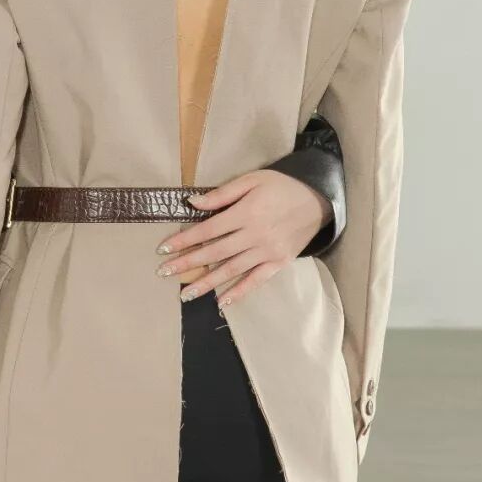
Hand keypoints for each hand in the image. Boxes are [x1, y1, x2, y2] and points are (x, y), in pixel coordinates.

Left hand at [156, 169, 331, 304]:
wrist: (319, 199)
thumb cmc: (281, 185)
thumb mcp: (252, 180)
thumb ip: (222, 194)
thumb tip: (192, 203)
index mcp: (246, 213)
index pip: (207, 230)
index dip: (184, 240)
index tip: (163, 249)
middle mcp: (255, 235)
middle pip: (214, 252)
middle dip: (187, 264)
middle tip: (164, 273)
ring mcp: (268, 252)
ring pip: (231, 270)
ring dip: (206, 283)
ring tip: (185, 294)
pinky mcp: (279, 263)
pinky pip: (256, 281)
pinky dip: (238, 292)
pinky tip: (221, 302)